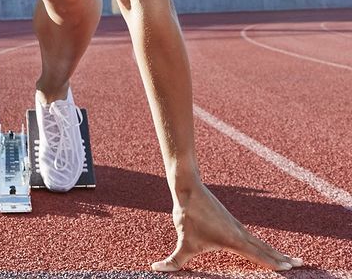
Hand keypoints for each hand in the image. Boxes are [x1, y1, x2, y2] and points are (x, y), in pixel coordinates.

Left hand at [152, 182, 303, 271]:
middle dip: (282, 258)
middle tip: (301, 265)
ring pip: (260, 242)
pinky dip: (263, 244)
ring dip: (275, 251)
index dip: (274, 263)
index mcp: (234, 240)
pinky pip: (252, 236)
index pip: (258, 255)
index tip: (290, 269)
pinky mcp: (231, 221)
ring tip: (292, 260)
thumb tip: (154, 268)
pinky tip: (265, 248)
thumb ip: (173, 261)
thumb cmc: (187, 215)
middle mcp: (239, 232)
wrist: (188, 187)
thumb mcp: (182, 242)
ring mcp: (236, 226)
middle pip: (265, 248)